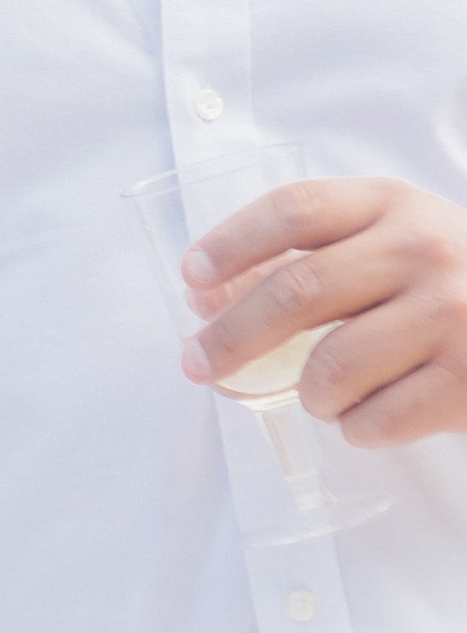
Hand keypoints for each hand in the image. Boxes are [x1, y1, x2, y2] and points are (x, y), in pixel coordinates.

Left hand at [182, 176, 466, 444]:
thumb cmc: (452, 283)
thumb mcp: (395, 240)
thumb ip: (314, 254)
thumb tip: (207, 297)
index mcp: (395, 205)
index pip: (296, 210)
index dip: (231, 243)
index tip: (192, 278)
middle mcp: (424, 251)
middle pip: (294, 291)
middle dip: (229, 336)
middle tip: (197, 364)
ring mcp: (450, 316)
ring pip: (328, 370)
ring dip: (308, 394)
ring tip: (324, 393)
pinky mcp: (465, 383)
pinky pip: (370, 422)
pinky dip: (355, 427)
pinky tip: (377, 411)